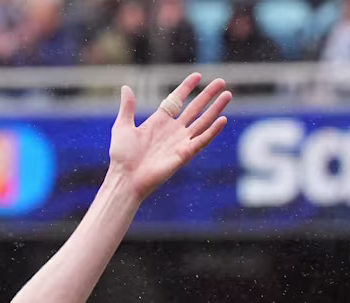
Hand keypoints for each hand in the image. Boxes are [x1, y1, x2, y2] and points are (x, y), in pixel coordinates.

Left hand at [109, 75, 232, 201]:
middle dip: (208, 95)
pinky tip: (223, 119)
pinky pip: (202, 140)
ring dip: (216, 109)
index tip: (198, 76)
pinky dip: (213, 130)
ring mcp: (180, 142)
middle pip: (195, 108)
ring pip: (203, 121)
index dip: (187, 87)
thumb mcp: (122, 126)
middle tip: (221, 82)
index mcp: (159, 122)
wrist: (125, 178)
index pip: (177, 100)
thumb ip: (128, 107)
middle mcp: (172, 130)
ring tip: (228, 94)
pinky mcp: (185, 154)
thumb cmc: (121, 156)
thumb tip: (126, 87)